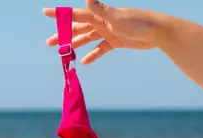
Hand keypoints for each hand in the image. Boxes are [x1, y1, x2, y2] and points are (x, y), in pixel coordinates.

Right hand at [43, 0, 165, 64]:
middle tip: (50, 43)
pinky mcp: (115, 41)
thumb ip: (101, 9)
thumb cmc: (139, 22)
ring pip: (87, 39)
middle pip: (78, 28)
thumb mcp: (117, 17)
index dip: (60, 14)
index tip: (45, 12)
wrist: (157, 32)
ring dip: (75, 45)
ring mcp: (108, 31)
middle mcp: (101, 22)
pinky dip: (92, 54)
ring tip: (63, 54)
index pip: (75, 14)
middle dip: (63, 34)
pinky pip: (100, 48)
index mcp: (99, 14)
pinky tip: (84, 62)